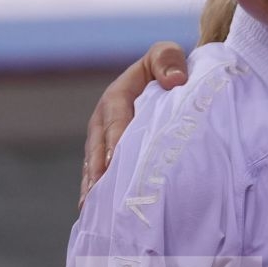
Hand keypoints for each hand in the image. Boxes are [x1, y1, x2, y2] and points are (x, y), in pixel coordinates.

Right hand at [79, 41, 187, 207]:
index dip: (114, 140)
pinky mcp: (108, 154)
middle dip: (98, 171)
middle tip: (98, 195)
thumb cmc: (167, 66)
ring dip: (94, 186)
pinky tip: (97, 212)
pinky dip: (98, 191)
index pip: (114, 118)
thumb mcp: (166, 54)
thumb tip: (174, 81)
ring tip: (93, 210)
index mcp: (117, 95)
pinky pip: (100, 173)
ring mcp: (103, 139)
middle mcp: (104, 119)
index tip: (115, 162)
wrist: (166, 79)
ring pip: (95, 163)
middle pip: (99, 147)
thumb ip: (167, 60)